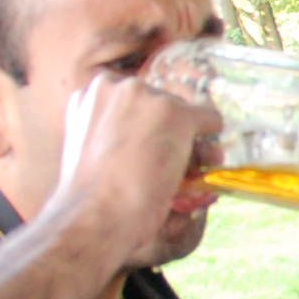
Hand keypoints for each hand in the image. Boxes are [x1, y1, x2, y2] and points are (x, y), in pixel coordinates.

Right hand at [48, 68, 220, 275]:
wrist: (97, 213)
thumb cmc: (87, 194)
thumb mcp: (88, 147)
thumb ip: (109, 129)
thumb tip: (142, 134)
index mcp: (93, 91)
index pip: (134, 96)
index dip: (144, 124)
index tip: (147, 145)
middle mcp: (120, 84)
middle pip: (161, 101)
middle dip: (167, 129)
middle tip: (168, 161)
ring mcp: (150, 97)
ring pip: (185, 113)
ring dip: (188, 139)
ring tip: (185, 170)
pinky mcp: (177, 114)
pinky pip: (210, 119)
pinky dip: (212, 140)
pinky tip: (205, 161)